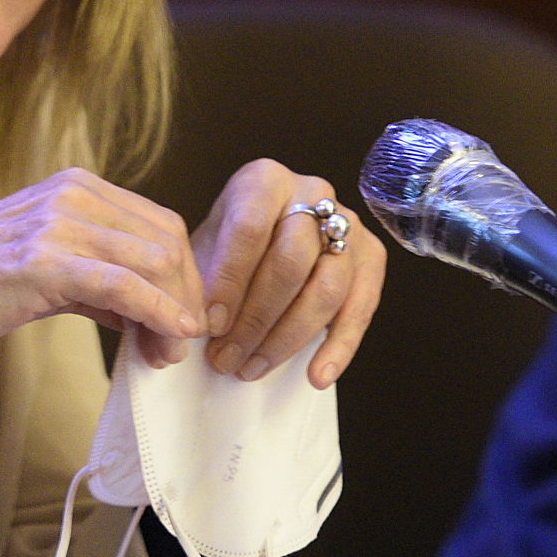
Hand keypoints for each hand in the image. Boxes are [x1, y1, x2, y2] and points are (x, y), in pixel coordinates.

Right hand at [0, 167, 209, 370]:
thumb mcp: (40, 265)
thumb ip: (92, 277)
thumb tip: (141, 308)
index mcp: (74, 186)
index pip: (160, 224)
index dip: (183, 275)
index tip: (182, 317)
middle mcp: (72, 194)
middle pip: (167, 241)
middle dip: (185, 295)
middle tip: (180, 342)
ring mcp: (57, 225)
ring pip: (154, 262)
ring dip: (173, 313)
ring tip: (164, 353)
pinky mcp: (45, 263)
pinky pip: (124, 286)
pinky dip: (158, 314)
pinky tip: (169, 338)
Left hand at [191, 159, 387, 389]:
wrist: (263, 234)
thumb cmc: (228, 247)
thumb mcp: (202, 252)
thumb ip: (192, 285)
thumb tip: (186, 329)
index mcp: (263, 182)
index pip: (249, 230)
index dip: (230, 281)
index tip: (211, 325)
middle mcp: (311, 193)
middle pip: (291, 262)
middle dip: (256, 319)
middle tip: (227, 357)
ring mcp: (347, 223)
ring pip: (327, 287)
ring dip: (288, 338)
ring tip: (253, 368)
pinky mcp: (370, 256)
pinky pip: (361, 306)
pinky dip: (339, 346)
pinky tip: (316, 375)